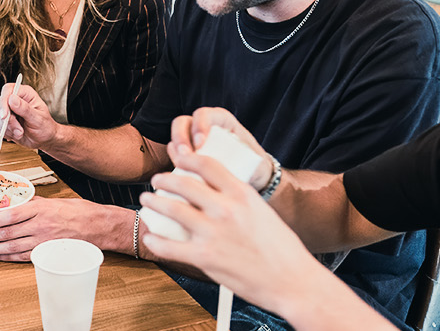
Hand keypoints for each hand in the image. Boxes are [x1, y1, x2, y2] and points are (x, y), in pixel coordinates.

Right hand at [0, 83, 58, 150]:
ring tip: (20, 133)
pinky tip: (14, 134)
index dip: (4, 102)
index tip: (5, 116)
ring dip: (6, 128)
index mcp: (25, 94)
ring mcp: (7, 110)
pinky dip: (3, 132)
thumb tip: (12, 99)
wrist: (43, 139)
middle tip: (19, 130)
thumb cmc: (45, 127)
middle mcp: (14, 99)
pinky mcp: (2, 120)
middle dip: (7, 121)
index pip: (8, 90)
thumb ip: (25, 109)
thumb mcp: (38, 119)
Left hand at [0, 197, 126, 260]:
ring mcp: (44, 240)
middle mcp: (39, 224)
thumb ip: (33, 204)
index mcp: (39, 209)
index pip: (10, 214)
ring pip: (13, 247)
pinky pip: (24, 256)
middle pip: (7, 232)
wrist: (97, 226)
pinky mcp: (48, 252)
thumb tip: (16, 204)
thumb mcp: (53, 201)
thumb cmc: (77, 211)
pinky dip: (9, 258)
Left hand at [139, 134, 320, 309]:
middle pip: (183, 184)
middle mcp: (226, 209)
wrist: (292, 281)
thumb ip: (238, 201)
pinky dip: (155, 240)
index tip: (179, 158)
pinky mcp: (204, 257)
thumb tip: (215, 195)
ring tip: (147, 200)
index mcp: (242, 194)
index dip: (187, 158)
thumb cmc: (282, 250)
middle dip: (164, 179)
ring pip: (171, 209)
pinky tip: (151, 236)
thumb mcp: (262, 212)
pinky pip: (169, 245)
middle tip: (157, 180)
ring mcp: (213, 233)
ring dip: (153, 203)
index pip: (207, 164)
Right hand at [169, 107, 273, 184]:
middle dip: (180, 137)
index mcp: (221, 120)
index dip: (199, 126)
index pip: (204, 114)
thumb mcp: (252, 157)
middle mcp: (204, 127)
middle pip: (183, 123)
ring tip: (179, 165)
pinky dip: (172, 160)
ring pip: (174, 137)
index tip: (201, 144)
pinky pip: (173, 154)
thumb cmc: (255, 166)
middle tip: (185, 155)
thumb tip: (232, 165)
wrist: (253, 179)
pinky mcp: (187, 155)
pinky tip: (175, 172)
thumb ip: (244, 158)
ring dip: (174, 150)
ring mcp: (192, 140)